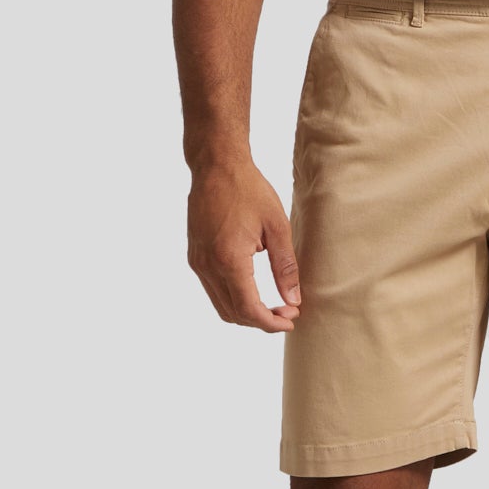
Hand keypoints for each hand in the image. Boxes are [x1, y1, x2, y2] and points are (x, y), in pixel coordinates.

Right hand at [187, 159, 301, 331]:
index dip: (270, 322)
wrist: (216, 166)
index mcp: (230, 259)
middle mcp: (208, 266)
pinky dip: (234, 298)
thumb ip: (285, 267)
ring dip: (247, 312)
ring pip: (220, 305)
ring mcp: (197, 262)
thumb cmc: (249, 190)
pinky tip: (255, 288)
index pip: (248, 309)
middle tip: (288, 311)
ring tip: (274, 304)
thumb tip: (293, 299)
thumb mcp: (277, 226)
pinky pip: (213, 289)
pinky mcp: (194, 256)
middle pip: (233, 314)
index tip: (291, 319)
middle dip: (261, 321)